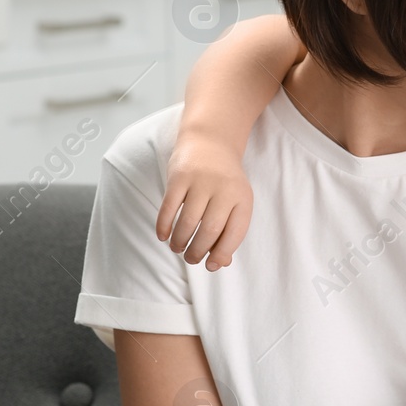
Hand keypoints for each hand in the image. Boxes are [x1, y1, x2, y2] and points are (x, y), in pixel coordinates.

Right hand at [155, 138, 253, 269]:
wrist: (210, 141)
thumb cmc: (224, 180)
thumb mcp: (235, 201)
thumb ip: (230, 231)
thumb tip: (220, 263)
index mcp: (242, 198)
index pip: (235, 234)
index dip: (222, 254)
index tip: (211, 265)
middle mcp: (224, 189)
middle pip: (209, 231)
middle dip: (197, 252)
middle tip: (190, 259)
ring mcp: (201, 181)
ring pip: (187, 222)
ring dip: (180, 241)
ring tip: (177, 248)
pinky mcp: (179, 176)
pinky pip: (168, 207)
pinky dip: (164, 226)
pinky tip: (163, 236)